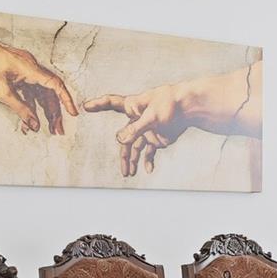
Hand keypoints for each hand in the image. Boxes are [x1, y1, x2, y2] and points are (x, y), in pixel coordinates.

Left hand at [0, 30, 78, 134]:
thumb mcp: (1, 92)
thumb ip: (20, 109)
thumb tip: (35, 125)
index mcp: (30, 69)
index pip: (55, 85)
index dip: (66, 100)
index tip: (74, 113)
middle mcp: (30, 69)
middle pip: (49, 92)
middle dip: (54, 112)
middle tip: (57, 131)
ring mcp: (23, 72)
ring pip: (38, 94)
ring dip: (41, 112)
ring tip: (44, 130)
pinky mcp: (15, 75)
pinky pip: (27, 92)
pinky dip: (29, 106)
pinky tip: (27, 122)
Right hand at [83, 61, 261, 177]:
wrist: (191, 108)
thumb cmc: (172, 104)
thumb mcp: (152, 117)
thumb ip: (135, 129)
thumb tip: (120, 140)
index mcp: (133, 106)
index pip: (112, 103)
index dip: (99, 104)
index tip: (85, 106)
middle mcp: (137, 119)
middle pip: (124, 138)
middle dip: (124, 155)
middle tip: (124, 170)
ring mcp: (147, 129)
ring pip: (135, 148)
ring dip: (133, 161)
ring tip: (129, 174)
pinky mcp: (157, 137)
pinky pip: (149, 151)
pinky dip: (148, 160)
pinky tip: (148, 170)